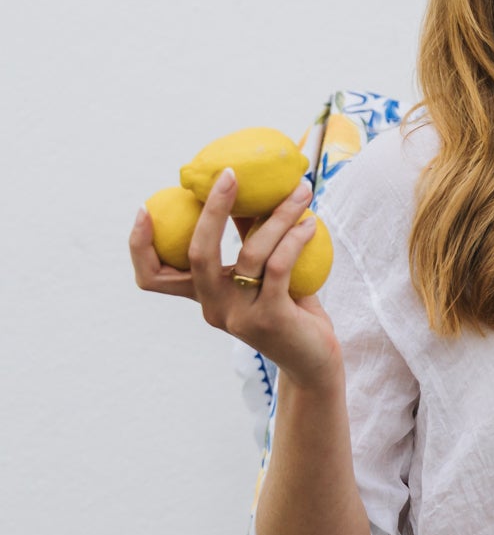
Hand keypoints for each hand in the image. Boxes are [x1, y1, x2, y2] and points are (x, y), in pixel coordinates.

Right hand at [129, 170, 340, 389]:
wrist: (313, 359)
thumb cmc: (288, 308)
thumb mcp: (261, 272)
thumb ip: (246, 237)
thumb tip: (238, 188)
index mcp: (203, 296)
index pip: (152, 277)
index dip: (139, 246)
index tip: (144, 209)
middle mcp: (213, 308)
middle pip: (197, 253)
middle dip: (211, 209)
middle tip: (229, 175)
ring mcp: (239, 315)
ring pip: (250, 252)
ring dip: (278, 215)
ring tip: (300, 192)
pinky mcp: (270, 318)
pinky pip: (279, 265)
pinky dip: (295, 238)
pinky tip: (311, 223)